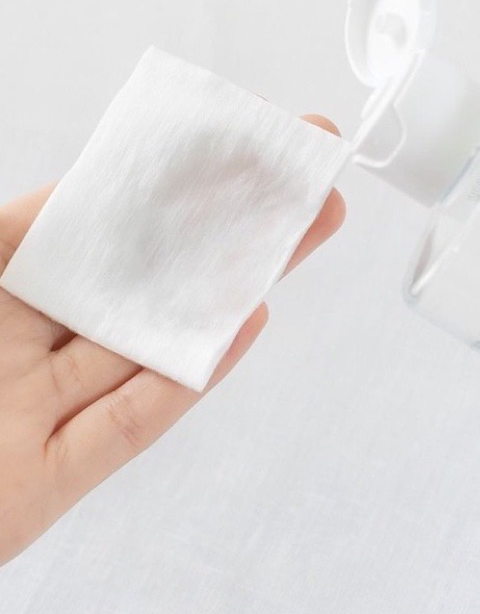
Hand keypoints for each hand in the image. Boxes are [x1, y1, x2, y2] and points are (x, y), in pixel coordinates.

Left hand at [0, 115, 344, 566]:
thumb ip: (5, 230)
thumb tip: (69, 189)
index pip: (94, 221)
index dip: (167, 181)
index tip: (228, 146)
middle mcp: (17, 342)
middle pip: (145, 278)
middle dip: (229, 228)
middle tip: (298, 184)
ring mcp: (34, 412)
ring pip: (148, 343)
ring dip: (229, 291)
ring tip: (296, 236)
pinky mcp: (40, 485)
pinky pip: (129, 426)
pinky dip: (189, 379)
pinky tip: (242, 325)